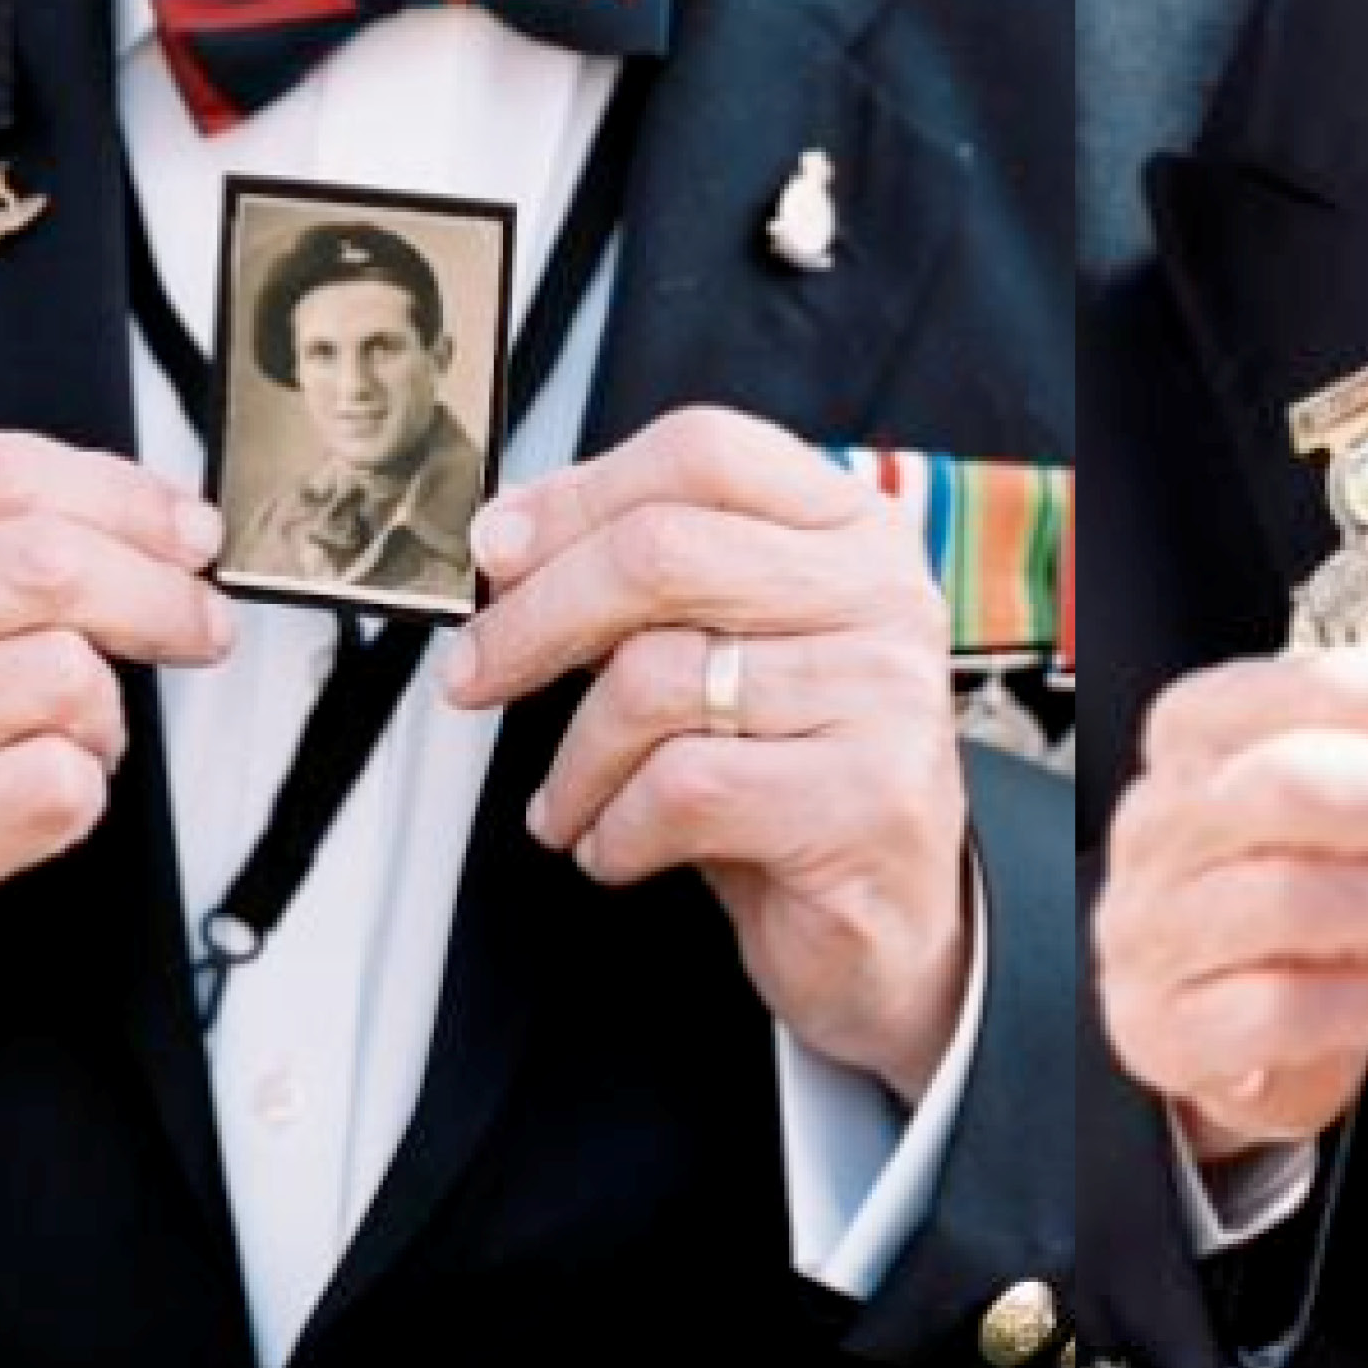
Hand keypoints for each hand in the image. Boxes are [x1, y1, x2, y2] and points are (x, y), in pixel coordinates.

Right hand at [0, 436, 230, 1095]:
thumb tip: (160, 523)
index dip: (126, 496)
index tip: (188, 532)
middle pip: (49, 563)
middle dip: (162, 594)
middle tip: (200, 628)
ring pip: (64, 675)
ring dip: (104, 717)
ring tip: (59, 744)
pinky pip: (58, 781)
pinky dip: (80, 793)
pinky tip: (27, 805)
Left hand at [449, 407, 967, 1099]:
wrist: (891, 915)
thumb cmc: (791, 772)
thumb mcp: (730, 652)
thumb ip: (648, 587)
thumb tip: (509, 539)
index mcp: (854, 529)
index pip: (704, 452)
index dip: (577, 495)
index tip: (497, 552)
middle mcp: (884, 593)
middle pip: (662, 551)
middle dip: (534, 620)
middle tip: (476, 676)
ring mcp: (885, 692)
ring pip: (653, 682)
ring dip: (572, 764)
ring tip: (571, 803)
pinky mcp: (865, 797)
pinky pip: (678, 790)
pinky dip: (614, 832)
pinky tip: (623, 846)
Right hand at [1094, 647, 1367, 1157]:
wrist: (1226, 1023)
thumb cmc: (1312, 877)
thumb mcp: (1360, 796)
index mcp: (1207, 722)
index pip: (1338, 686)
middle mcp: (1162, 815)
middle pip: (1311, 786)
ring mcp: (1153, 926)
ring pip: (1301, 899)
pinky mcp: (1169, 1030)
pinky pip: (1290, 1012)